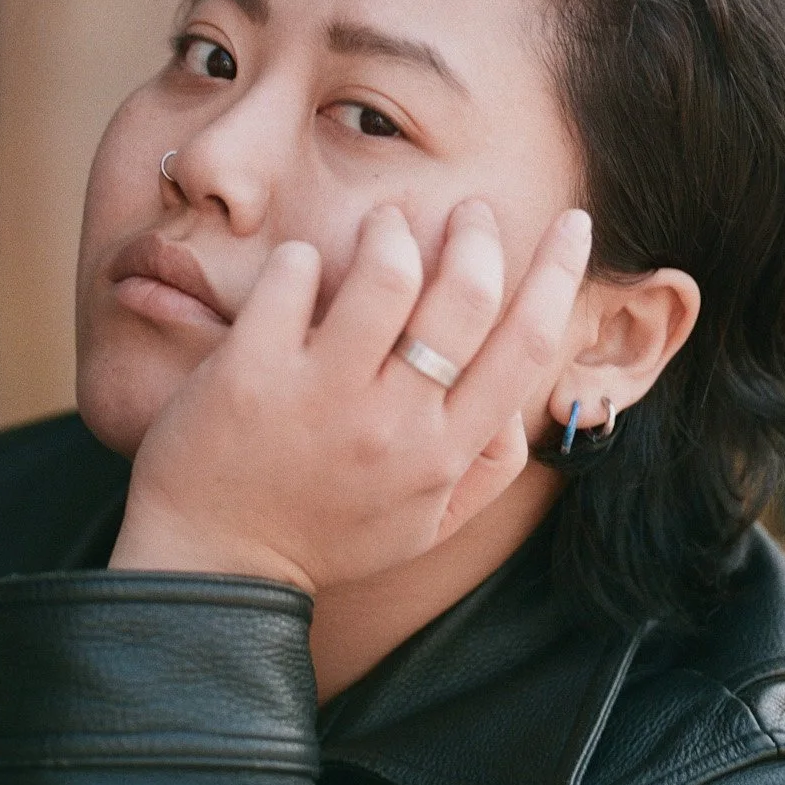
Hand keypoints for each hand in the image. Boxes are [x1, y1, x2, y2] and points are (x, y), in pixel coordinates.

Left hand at [108, 199, 593, 593]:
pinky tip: (301, 268)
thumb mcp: (425, 525)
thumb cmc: (323, 538)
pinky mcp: (251, 372)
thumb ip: (486, 468)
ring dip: (392, 228)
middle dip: (476, 233)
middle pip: (467, 294)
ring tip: (383, 225)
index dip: (559, 274)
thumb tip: (528, 400)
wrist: (211, 571)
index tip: (573, 225)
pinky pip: (296, 274)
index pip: (527, 347)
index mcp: (443, 455)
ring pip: (387, 269)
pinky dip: (304, 256)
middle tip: (465, 213)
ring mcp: (321, 396)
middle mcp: (393, 424)